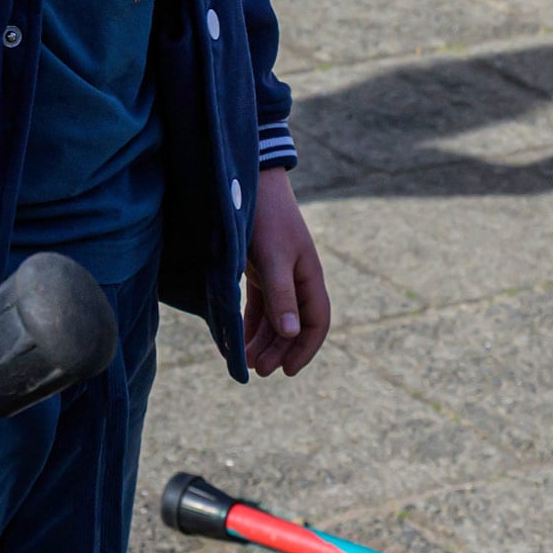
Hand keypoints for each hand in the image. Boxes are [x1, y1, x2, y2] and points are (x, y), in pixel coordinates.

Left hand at [242, 165, 329, 375]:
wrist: (249, 181)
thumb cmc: (265, 218)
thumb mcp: (273, 259)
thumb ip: (281, 296)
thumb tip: (291, 334)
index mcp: (308, 277)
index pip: (316, 322)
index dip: (304, 349)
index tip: (285, 371)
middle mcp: (296, 279)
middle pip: (293, 325)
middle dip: (278, 350)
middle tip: (258, 370)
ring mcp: (278, 274)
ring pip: (274, 318)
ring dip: (263, 341)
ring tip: (245, 362)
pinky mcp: (259, 269)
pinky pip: (258, 306)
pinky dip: (249, 324)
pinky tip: (236, 339)